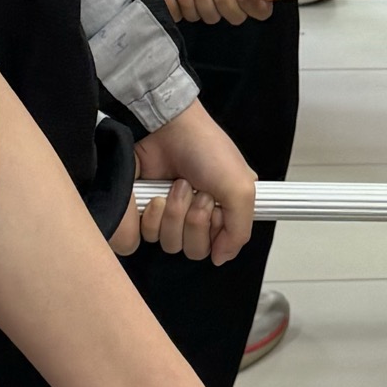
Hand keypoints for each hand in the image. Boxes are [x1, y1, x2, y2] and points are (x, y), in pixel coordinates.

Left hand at [115, 103, 257, 263]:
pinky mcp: (145, 213)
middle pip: (194, 250)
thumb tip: (222, 258)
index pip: (220, 247)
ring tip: (177, 185)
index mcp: (224, 212)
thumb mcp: (241, 187)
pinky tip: (158, 194)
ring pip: (169, 244)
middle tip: (197, 192)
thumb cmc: (206, 150)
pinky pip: (144, 237)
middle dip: (195, 220)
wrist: (167, 127)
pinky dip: (152, 215)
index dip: (216, 232)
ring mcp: (169, 216)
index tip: (217, 210)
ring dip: (174, 213)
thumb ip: (240, 231)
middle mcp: (197, 218)